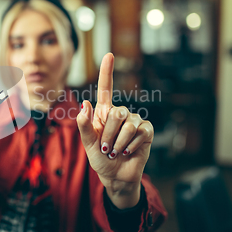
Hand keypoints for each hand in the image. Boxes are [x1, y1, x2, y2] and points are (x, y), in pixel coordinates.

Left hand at [76, 53, 153, 208]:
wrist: (116, 176)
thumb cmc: (100, 159)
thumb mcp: (88, 145)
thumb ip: (84, 126)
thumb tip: (85, 104)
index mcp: (103, 113)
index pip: (105, 89)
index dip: (107, 72)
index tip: (109, 55)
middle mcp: (119, 114)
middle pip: (116, 113)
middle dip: (108, 135)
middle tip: (107, 148)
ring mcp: (135, 121)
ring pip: (128, 124)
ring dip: (119, 143)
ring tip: (116, 152)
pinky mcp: (147, 131)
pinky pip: (140, 133)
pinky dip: (131, 146)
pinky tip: (129, 152)